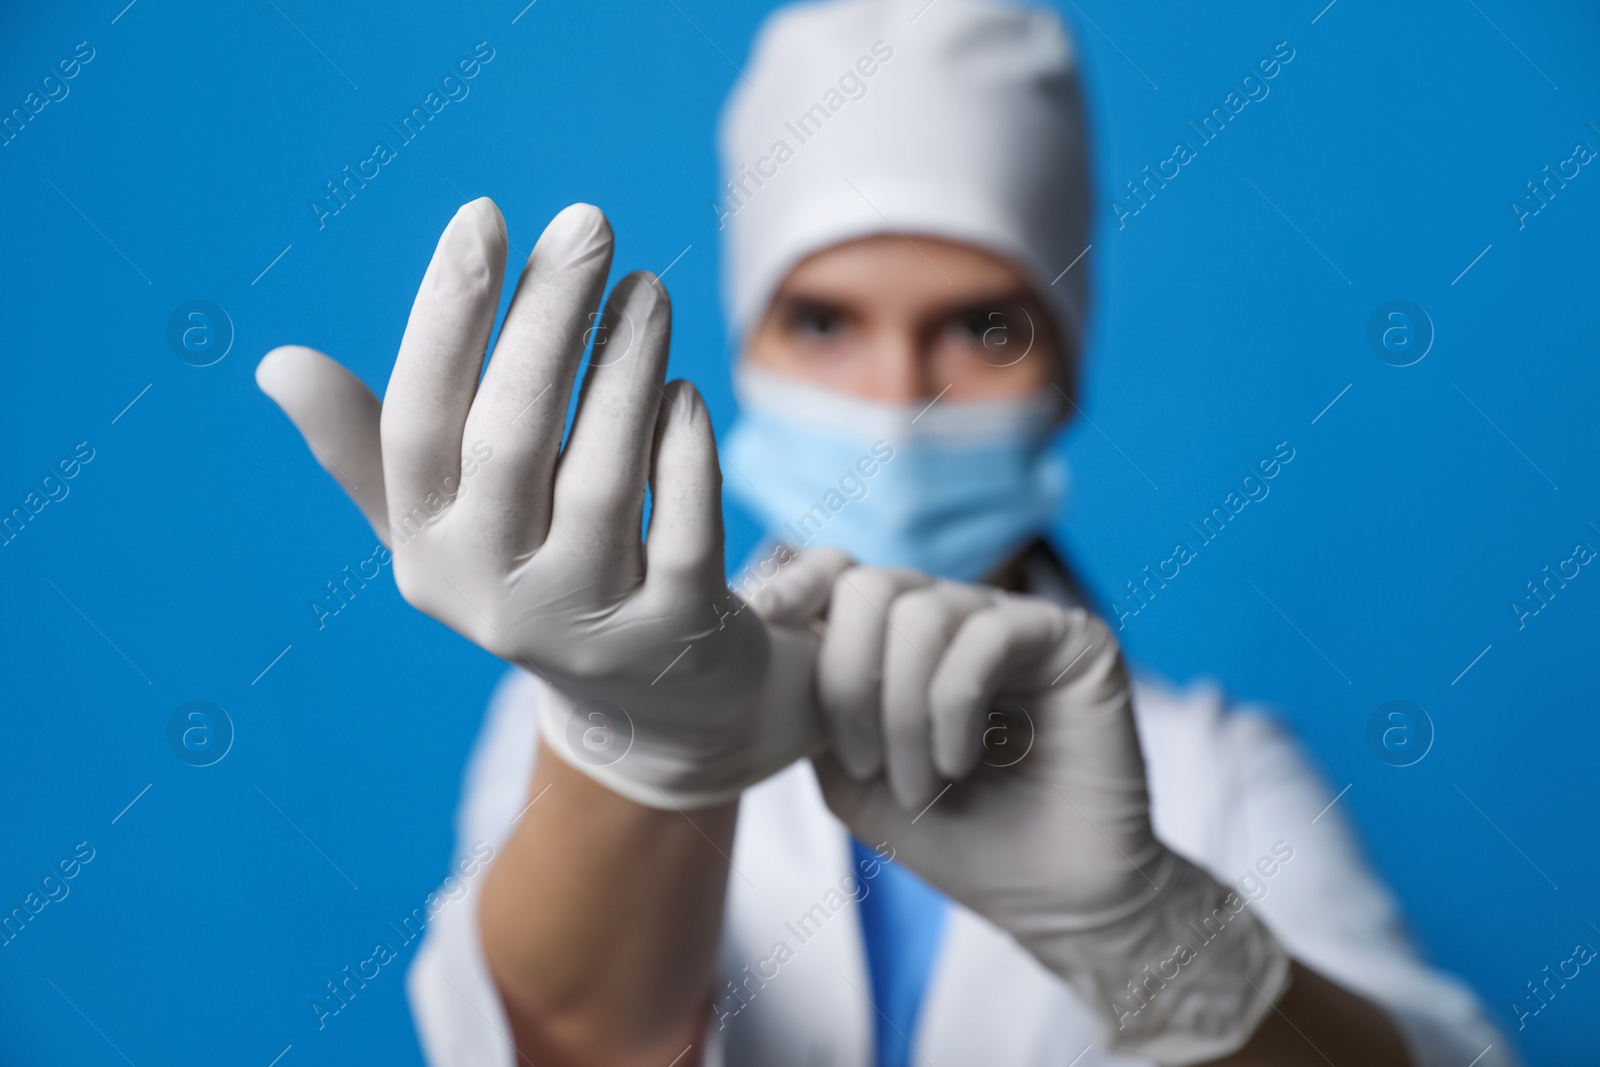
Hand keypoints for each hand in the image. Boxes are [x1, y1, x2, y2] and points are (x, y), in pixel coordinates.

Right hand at [256, 199, 833, 808]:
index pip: (417, 423)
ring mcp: (585, 619)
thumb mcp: (447, 521)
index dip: (445, 316)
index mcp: (425, 547)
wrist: (648, 695)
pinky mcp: (673, 631)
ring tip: (649, 289)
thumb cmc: (533, 565)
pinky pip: (685, 526)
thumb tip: (276, 365)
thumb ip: (371, 446)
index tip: (481, 215)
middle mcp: (492, 592)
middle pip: (511, 438)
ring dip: (627, 366)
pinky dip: (684, 450)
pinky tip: (681, 393)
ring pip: (603, 475)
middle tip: (589, 223)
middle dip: (548, 319)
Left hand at [768, 565, 1290, 1063]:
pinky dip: (953, 706)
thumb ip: (811, 706)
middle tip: (863, 764)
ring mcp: (1015, 620)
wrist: (1049, 900)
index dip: (796, 591)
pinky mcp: (1073, 638)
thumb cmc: (952, 839)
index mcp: (904, 636)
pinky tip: (958, 763)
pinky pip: (987, 635)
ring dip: (903, 711)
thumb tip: (769, 648)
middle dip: (848, 680)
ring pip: (923, 612)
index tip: (763, 631)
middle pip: (871, 586)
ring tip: (916, 783)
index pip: (838, 576)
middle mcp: (959, 614)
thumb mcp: (850, 776)